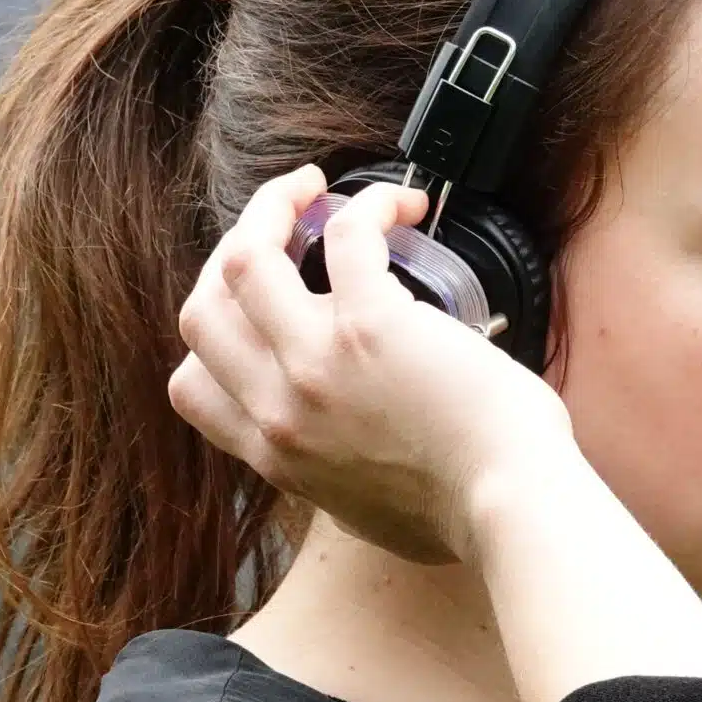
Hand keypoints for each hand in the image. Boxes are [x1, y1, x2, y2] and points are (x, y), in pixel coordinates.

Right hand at [167, 165, 575, 564]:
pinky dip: (370, 206)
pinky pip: (345, 234)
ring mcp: (317, 365)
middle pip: (201, 309)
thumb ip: (330, 470)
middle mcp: (279, 410)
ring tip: (311, 189)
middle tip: (278, 224)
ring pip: (243, 259)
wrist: (511, 508)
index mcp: (275, 455)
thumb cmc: (462, 513)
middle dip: (233, 252)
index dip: (214, 328)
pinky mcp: (373, 325)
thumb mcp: (360, 509)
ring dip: (274, 207)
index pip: (190, 384)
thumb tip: (340, 441)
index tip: (254, 298)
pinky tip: (402, 206)